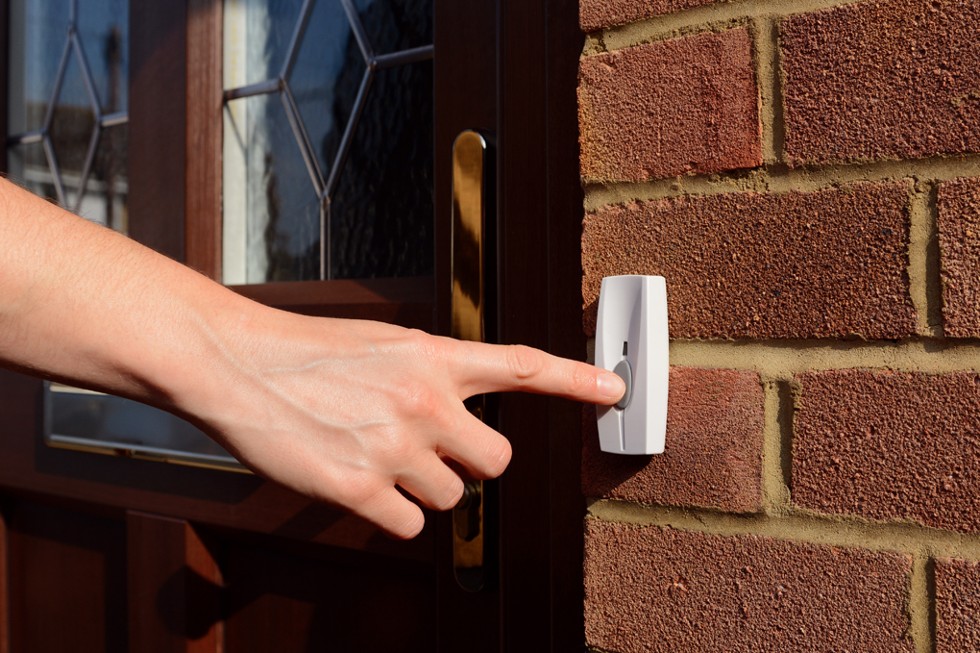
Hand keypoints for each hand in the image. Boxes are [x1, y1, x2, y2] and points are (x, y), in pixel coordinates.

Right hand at [188, 311, 625, 538]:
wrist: (239, 364)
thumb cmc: (307, 352)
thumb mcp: (382, 343)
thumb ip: (431, 373)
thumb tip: (461, 412)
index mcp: (432, 356)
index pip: (520, 365)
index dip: (575, 380)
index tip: (615, 390)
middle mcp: (424, 400)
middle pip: (497, 462)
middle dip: (473, 464)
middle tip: (435, 452)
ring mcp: (394, 446)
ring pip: (452, 497)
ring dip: (424, 487)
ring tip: (377, 454)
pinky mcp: (360, 488)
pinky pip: (411, 524)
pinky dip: (393, 512)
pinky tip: (361, 481)